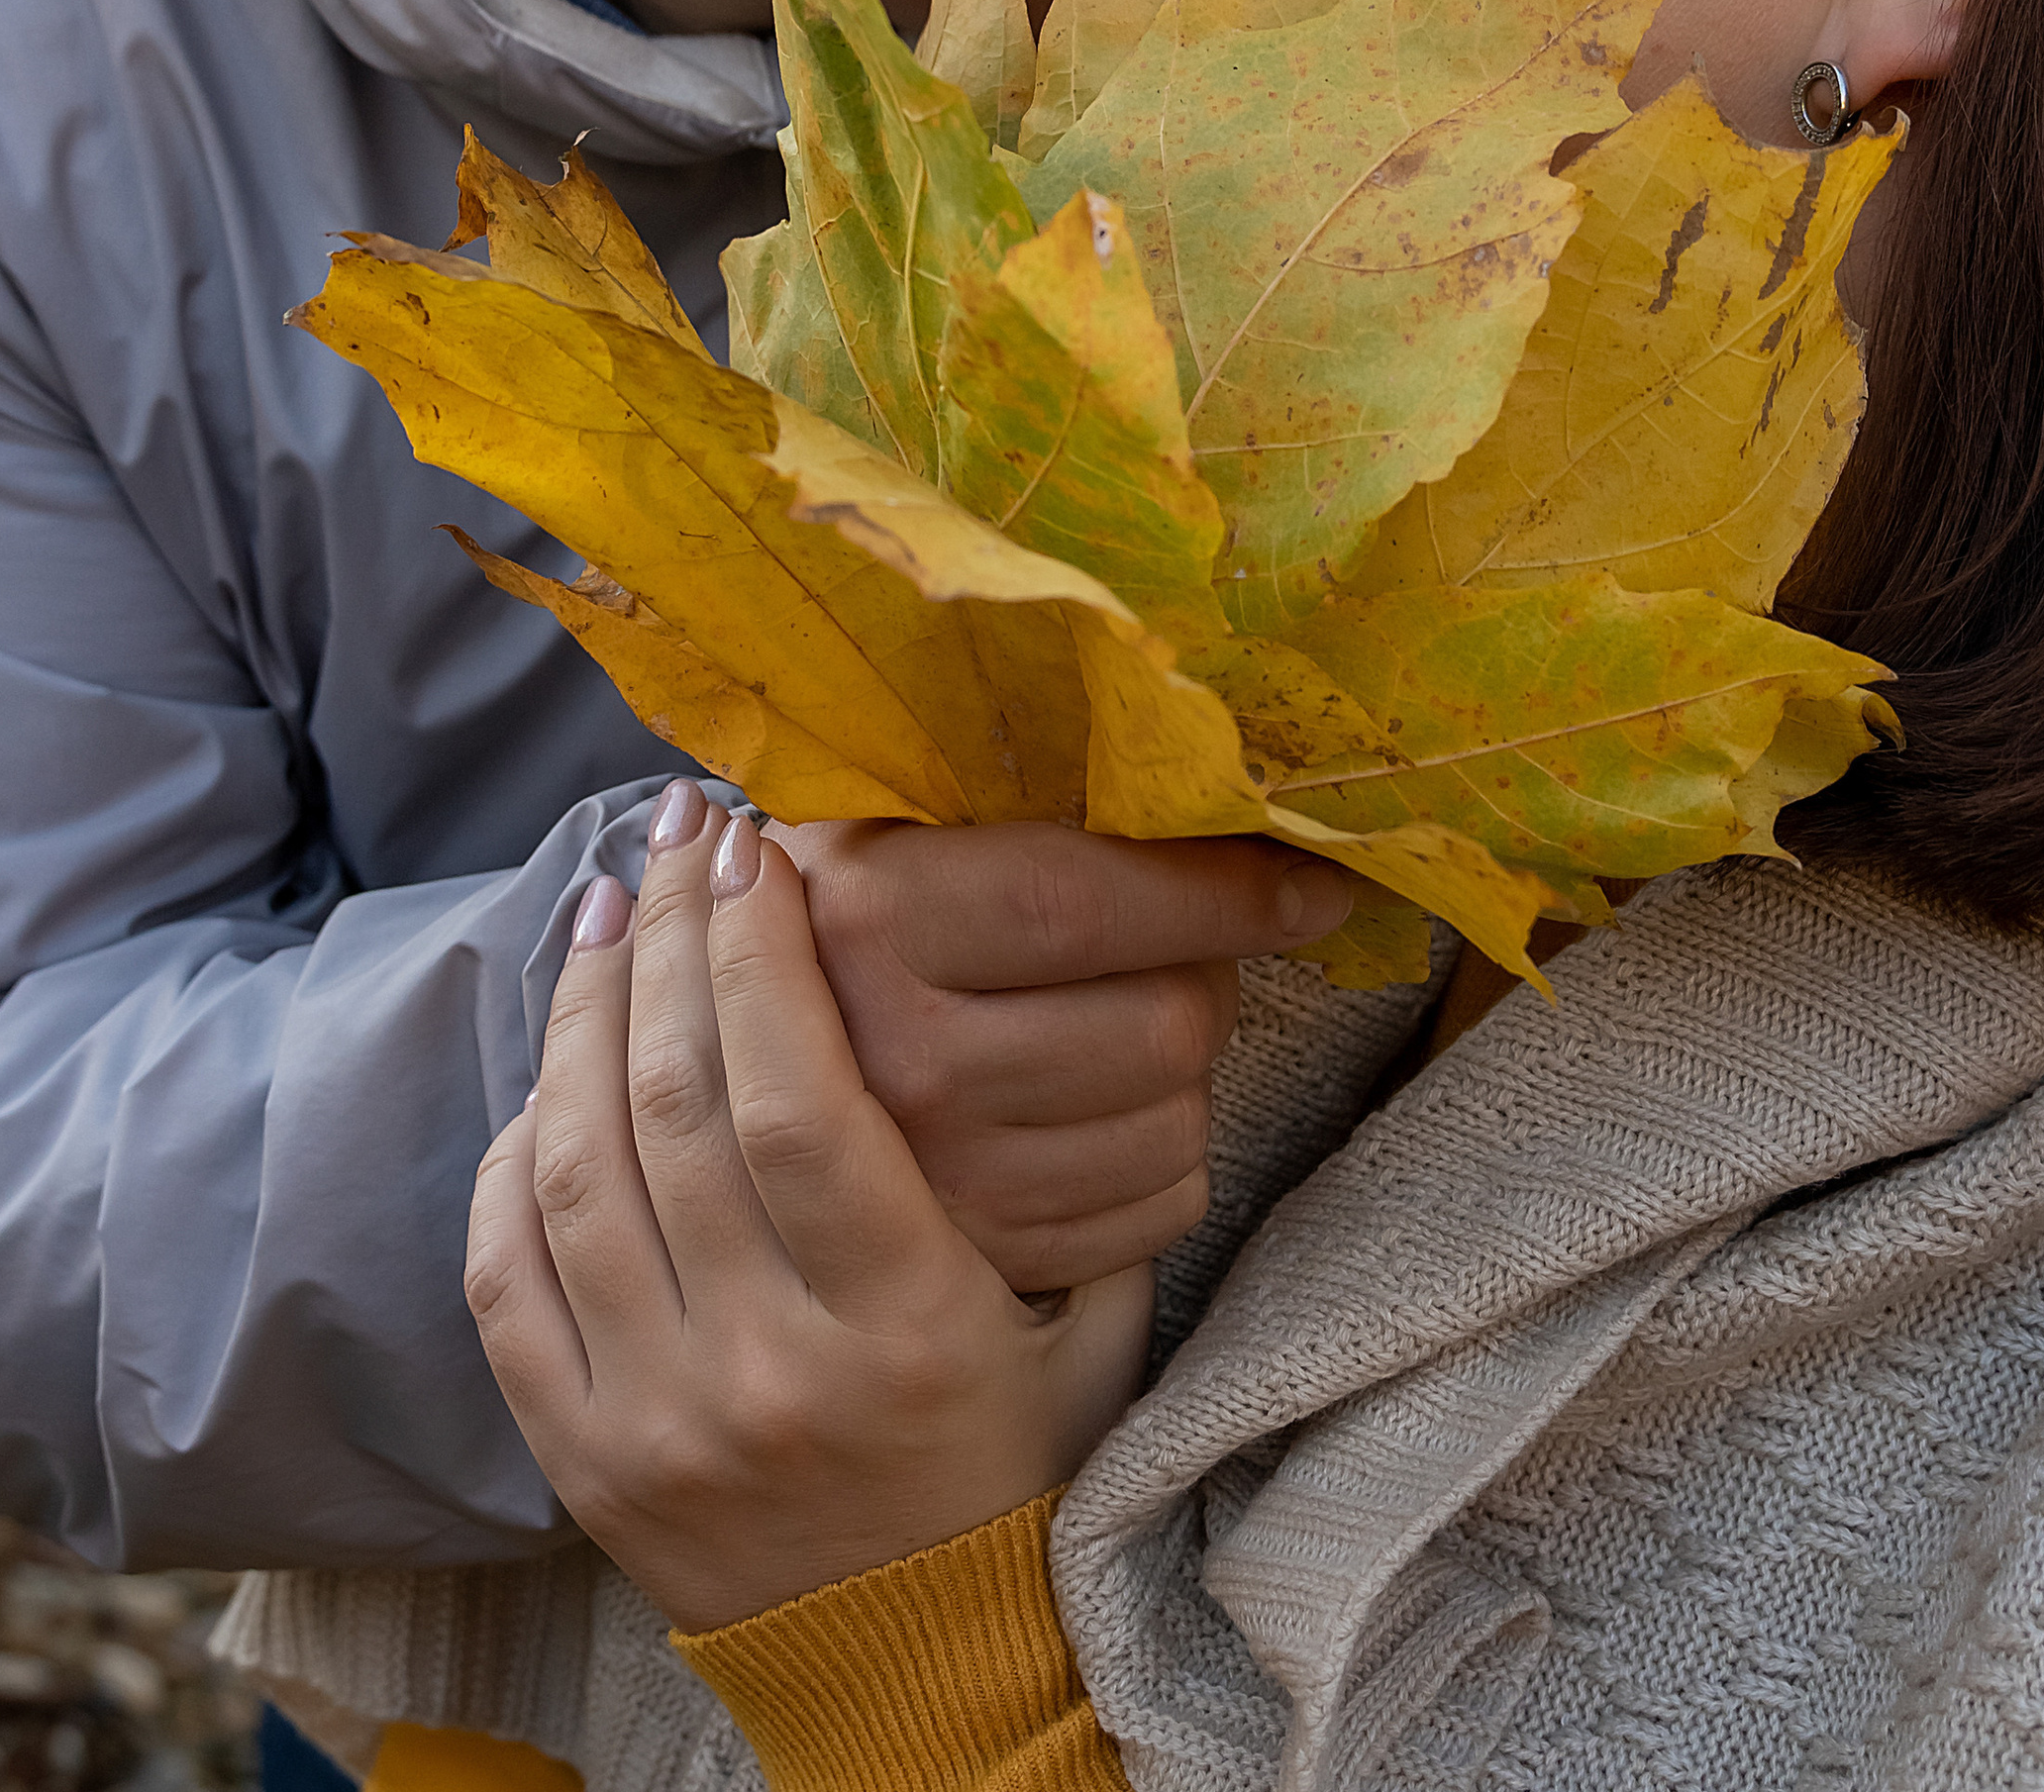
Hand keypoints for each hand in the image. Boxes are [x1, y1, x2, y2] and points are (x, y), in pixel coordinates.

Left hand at [467, 798, 1155, 1633]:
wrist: (923, 1668)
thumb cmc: (1019, 1462)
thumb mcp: (1092, 1326)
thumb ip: (1070, 1176)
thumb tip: (1034, 982)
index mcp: (906, 1323)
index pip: (801, 1101)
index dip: (764, 955)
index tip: (760, 850)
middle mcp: (769, 1368)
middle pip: (678, 1109)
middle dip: (675, 941)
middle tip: (677, 836)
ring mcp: (658, 1420)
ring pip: (578, 1172)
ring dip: (584, 1020)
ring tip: (608, 913)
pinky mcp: (583, 1460)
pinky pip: (505, 1279)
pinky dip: (514, 1158)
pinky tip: (553, 1074)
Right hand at [758, 803, 1353, 1291]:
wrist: (730, 1051)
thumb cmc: (850, 901)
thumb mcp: (901, 819)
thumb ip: (1029, 796)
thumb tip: (1232, 784)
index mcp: (870, 919)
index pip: (1090, 903)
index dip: (1227, 891)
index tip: (1312, 880)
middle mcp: (896, 1062)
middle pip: (1163, 1024)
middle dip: (1211, 971)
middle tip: (1189, 941)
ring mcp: (938, 1180)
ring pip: (1178, 1118)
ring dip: (1190, 1061)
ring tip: (1130, 1012)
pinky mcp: (983, 1259)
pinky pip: (1160, 1206)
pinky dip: (1167, 1146)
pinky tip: (1112, 1098)